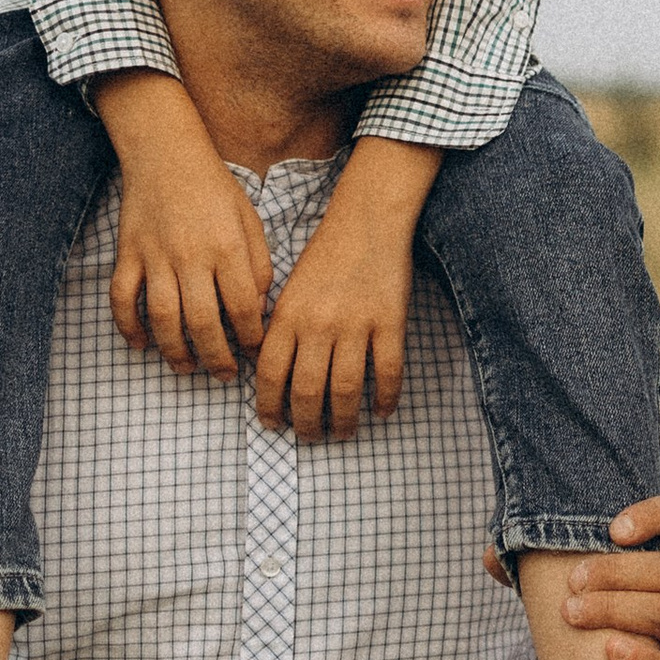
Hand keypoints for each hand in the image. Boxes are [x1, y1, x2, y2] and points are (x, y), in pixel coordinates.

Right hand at [98, 74, 273, 374]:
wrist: (165, 152)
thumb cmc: (214, 187)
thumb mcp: (249, 219)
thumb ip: (257, 263)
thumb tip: (258, 308)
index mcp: (227, 246)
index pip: (244, 307)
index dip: (251, 338)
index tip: (256, 353)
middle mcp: (191, 255)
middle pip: (203, 322)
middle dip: (217, 357)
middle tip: (225, 376)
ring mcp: (155, 256)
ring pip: (162, 317)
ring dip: (175, 350)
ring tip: (187, 368)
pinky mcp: (127, 254)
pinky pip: (122, 298)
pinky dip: (128, 326)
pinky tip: (141, 345)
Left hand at [255, 180, 416, 437]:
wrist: (366, 222)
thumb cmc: (325, 256)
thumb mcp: (289, 289)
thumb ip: (279, 329)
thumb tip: (269, 374)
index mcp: (287, 316)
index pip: (271, 375)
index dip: (269, 407)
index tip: (273, 424)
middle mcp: (318, 324)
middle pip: (307, 391)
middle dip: (306, 424)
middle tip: (310, 436)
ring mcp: (356, 325)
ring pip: (345, 390)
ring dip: (343, 420)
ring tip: (342, 433)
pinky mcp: (390, 322)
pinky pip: (388, 372)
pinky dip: (385, 398)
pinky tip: (381, 411)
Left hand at [488, 497, 659, 659]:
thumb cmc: (604, 633)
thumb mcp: (590, 596)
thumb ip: (544, 572)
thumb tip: (490, 556)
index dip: (655, 516)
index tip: (611, 530)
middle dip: (616, 572)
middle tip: (572, 582)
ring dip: (614, 610)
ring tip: (572, 614)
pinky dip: (637, 657)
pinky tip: (607, 651)